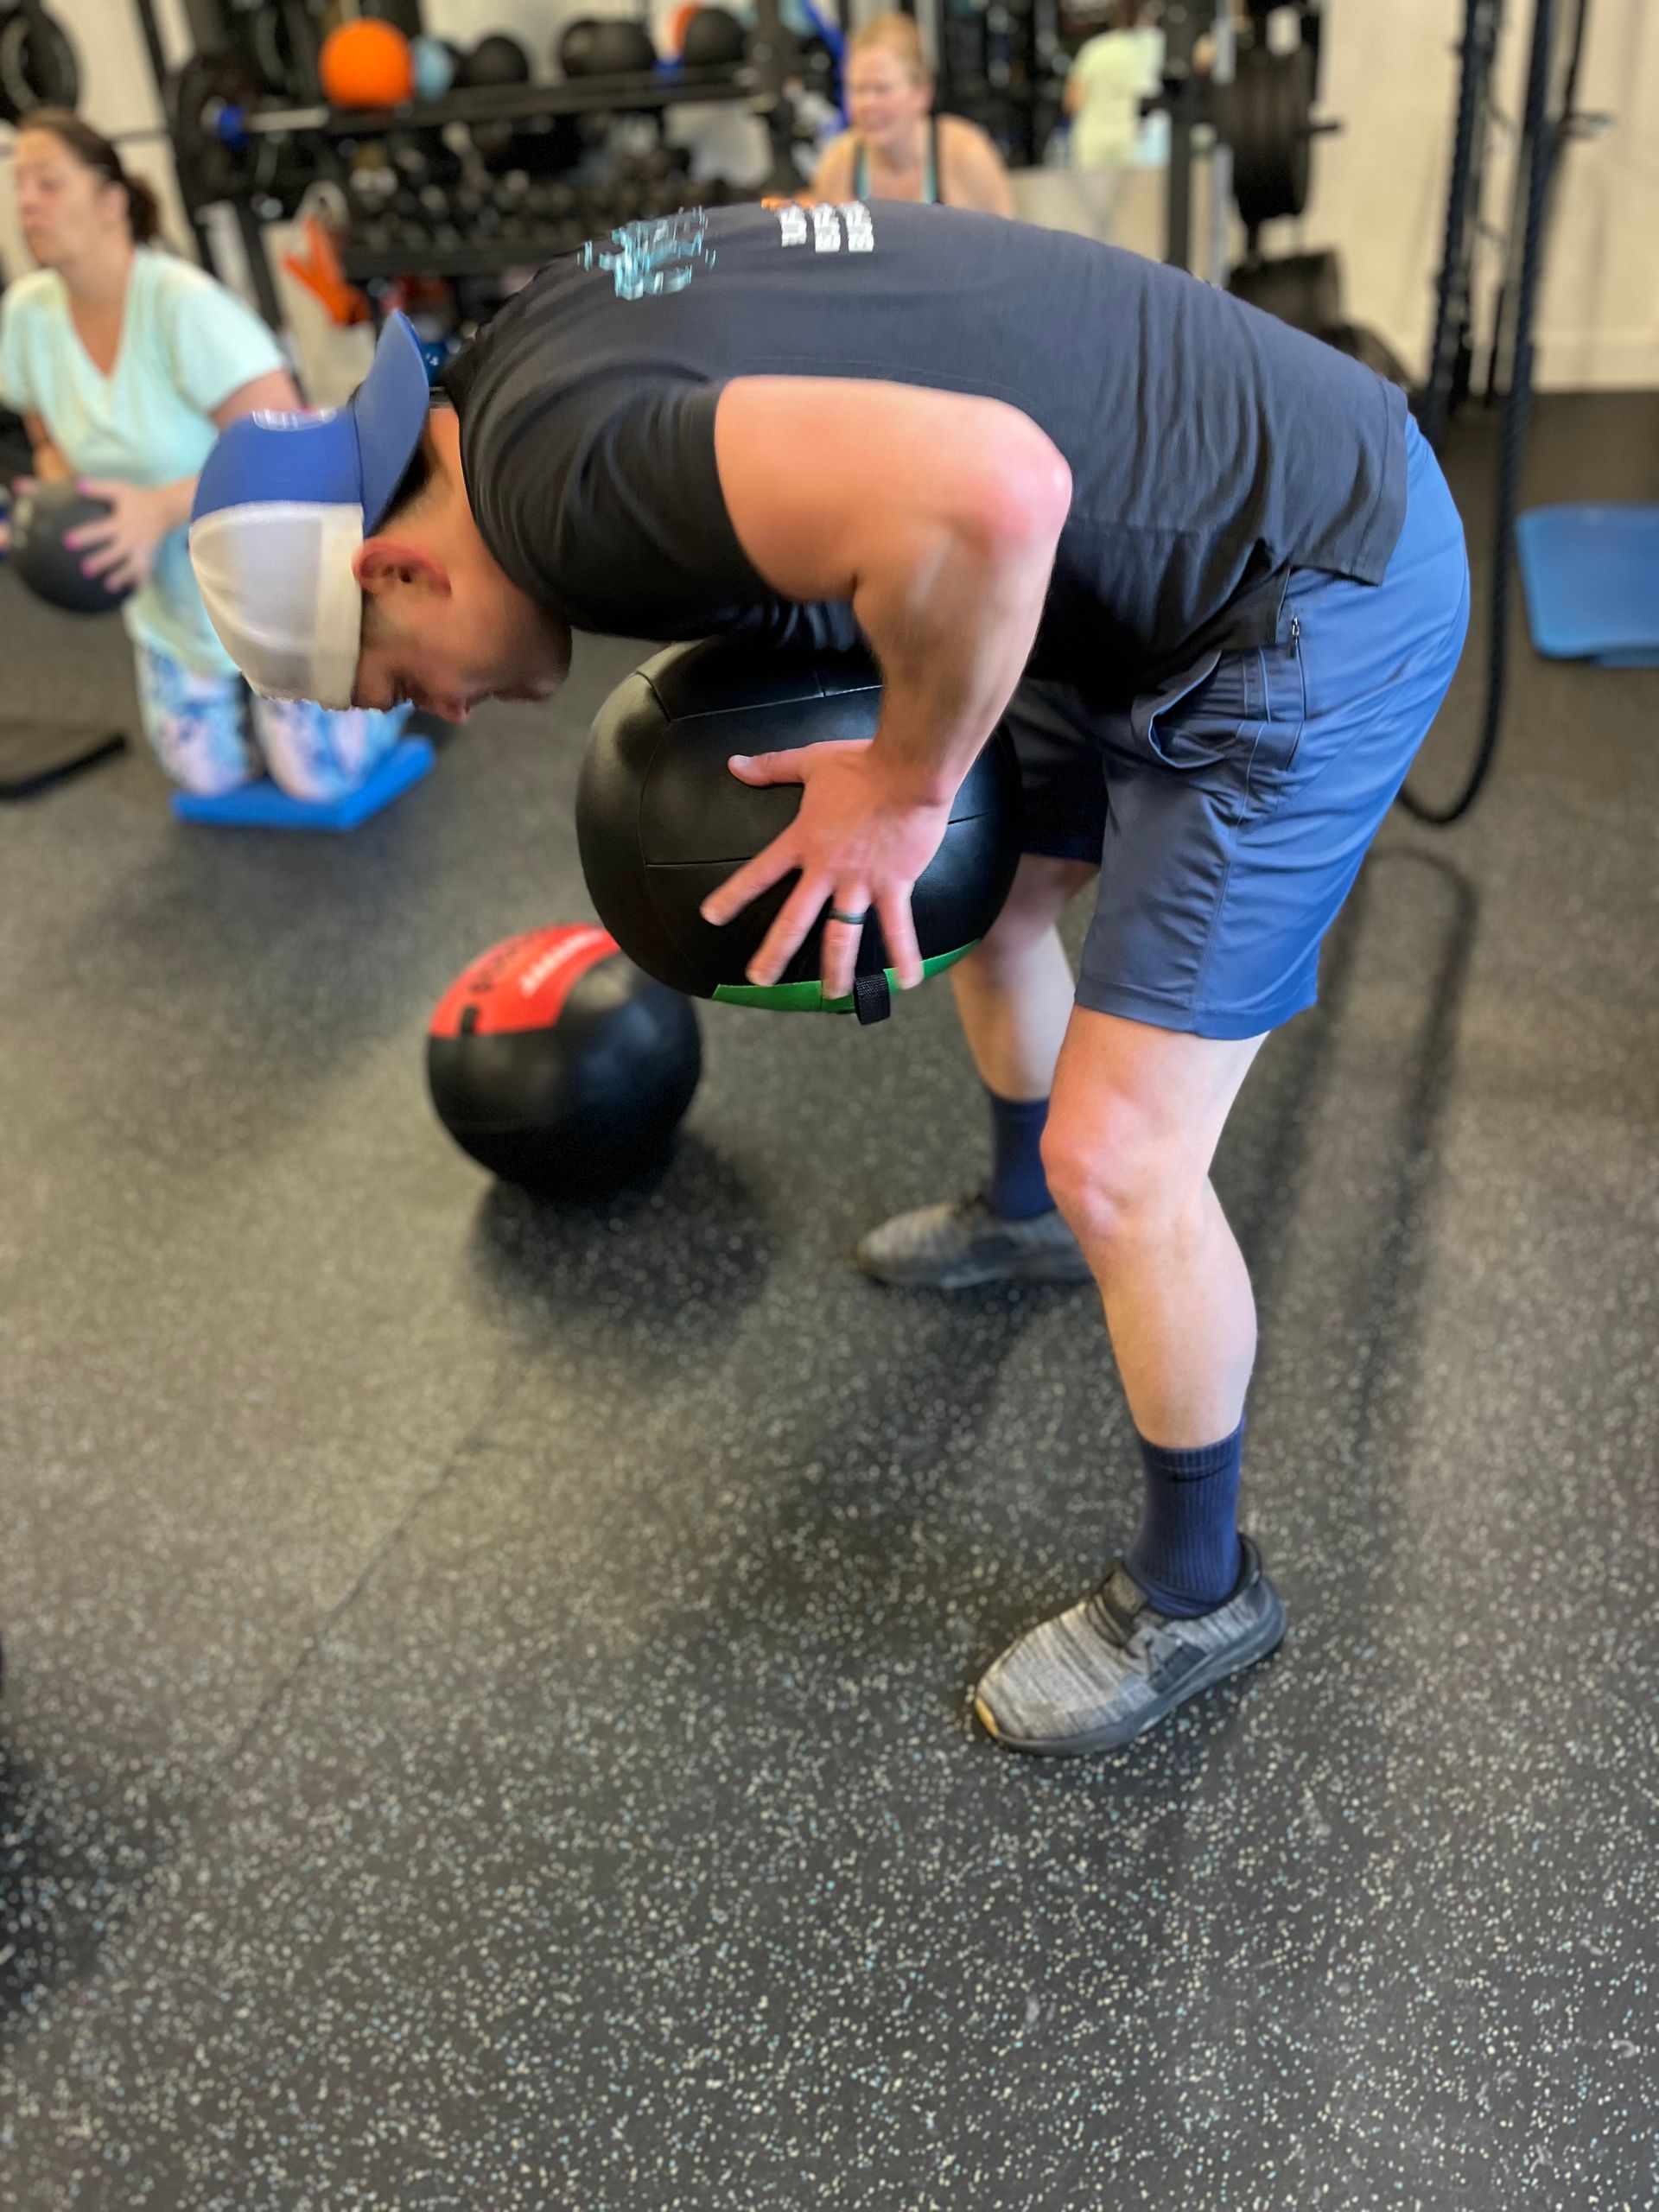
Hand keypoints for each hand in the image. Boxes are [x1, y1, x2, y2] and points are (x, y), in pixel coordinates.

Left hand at [63, 479, 176, 593]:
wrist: (166, 508)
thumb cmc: (138, 498)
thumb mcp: (119, 489)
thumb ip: (99, 488)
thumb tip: (77, 485)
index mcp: (122, 522)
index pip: (100, 530)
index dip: (84, 536)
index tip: (67, 542)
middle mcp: (132, 538)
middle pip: (115, 552)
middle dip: (101, 561)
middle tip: (84, 570)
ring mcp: (142, 549)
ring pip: (131, 566)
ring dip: (121, 576)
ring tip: (108, 586)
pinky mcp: (150, 556)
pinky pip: (145, 571)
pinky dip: (139, 581)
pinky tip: (131, 591)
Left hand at [698, 739, 953, 999]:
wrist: (909, 768)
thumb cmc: (862, 763)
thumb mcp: (810, 761)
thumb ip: (770, 767)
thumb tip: (734, 764)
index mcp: (803, 841)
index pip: (759, 873)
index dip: (733, 895)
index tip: (711, 917)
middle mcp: (827, 869)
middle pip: (794, 920)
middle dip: (774, 952)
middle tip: (759, 979)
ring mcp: (860, 881)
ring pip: (842, 935)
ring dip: (836, 968)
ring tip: (831, 995)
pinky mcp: (894, 884)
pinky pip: (898, 927)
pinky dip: (904, 955)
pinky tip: (907, 981)